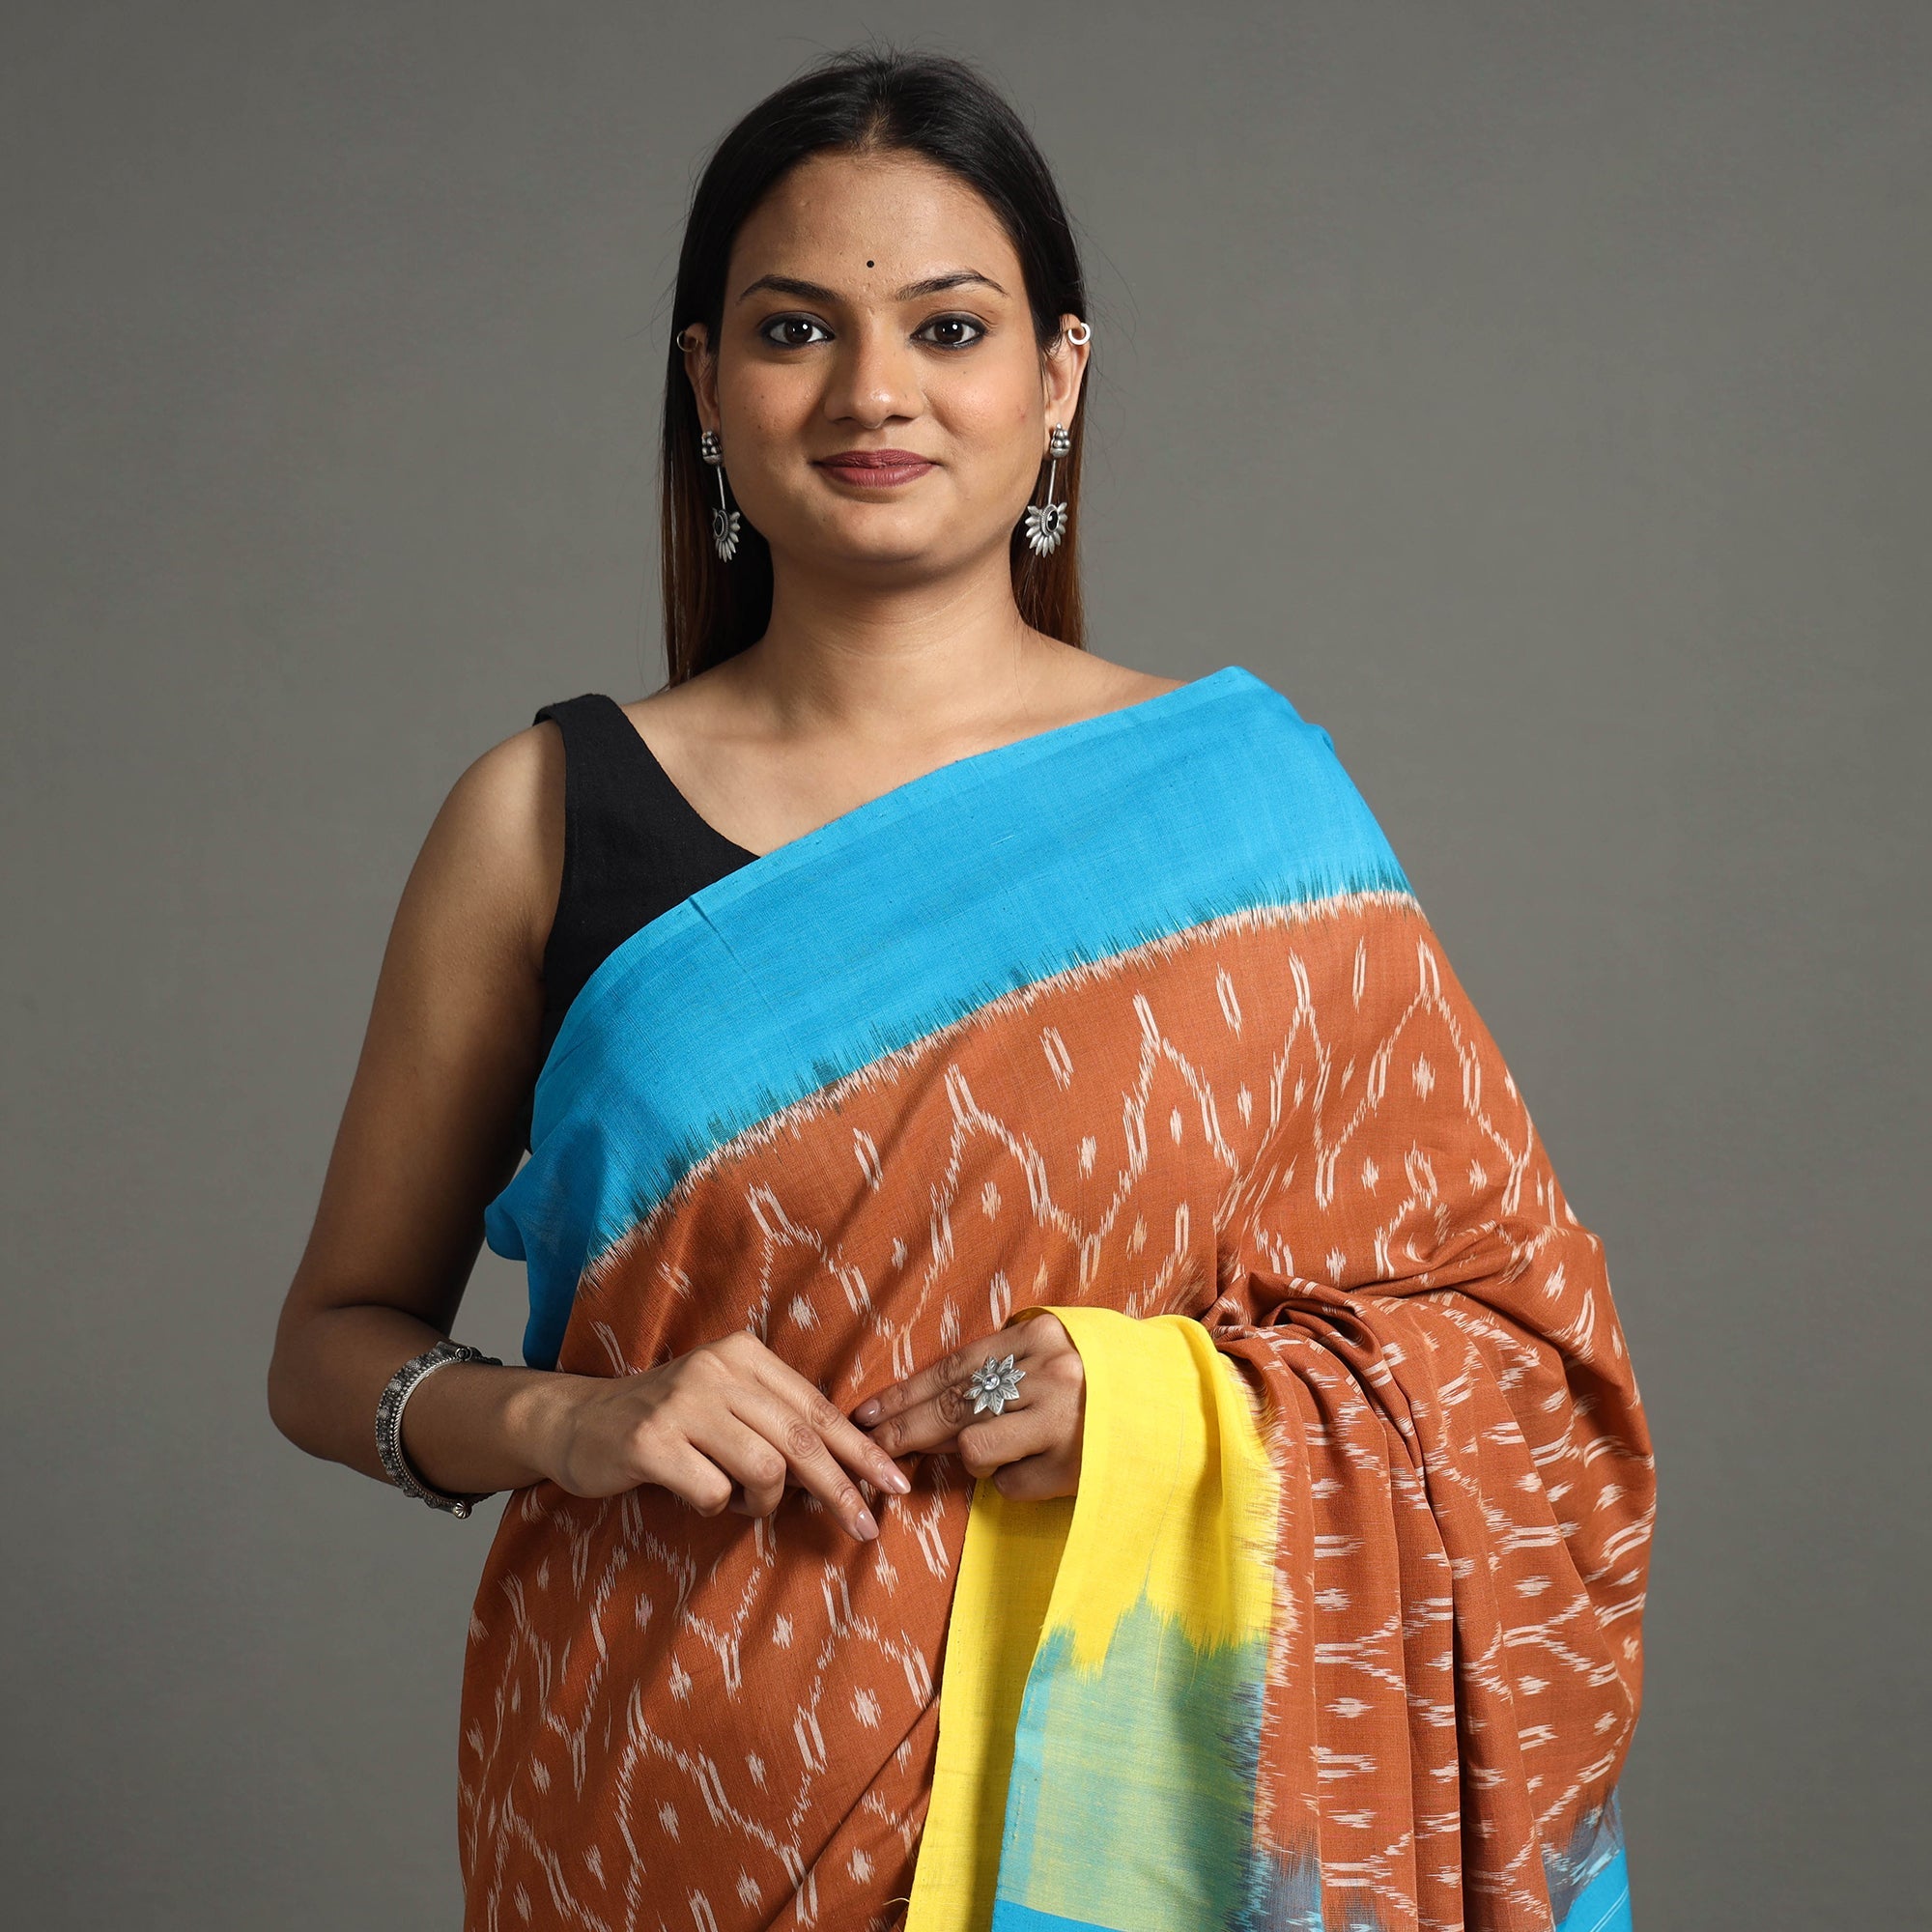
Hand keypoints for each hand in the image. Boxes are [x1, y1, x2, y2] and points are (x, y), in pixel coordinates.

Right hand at [532, 1330, 909, 1540]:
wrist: (578, 1422)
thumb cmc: (668, 1422)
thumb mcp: (726, 1406)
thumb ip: (779, 1425)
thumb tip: (850, 1470)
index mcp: (743, 1355)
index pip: (818, 1407)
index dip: (861, 1449)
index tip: (895, 1483)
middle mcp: (716, 1371)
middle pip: (801, 1439)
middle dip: (842, 1489)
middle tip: (866, 1526)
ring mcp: (681, 1404)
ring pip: (764, 1467)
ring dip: (762, 1501)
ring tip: (741, 1502)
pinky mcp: (650, 1442)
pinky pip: (712, 1491)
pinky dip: (714, 1506)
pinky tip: (696, 1495)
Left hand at [852, 1312, 1084, 1501]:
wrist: (1176, 1406)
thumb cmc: (1101, 1377)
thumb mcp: (1053, 1352)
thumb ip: (1000, 1367)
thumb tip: (931, 1403)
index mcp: (1038, 1338)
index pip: (952, 1368)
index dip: (904, 1392)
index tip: (867, 1412)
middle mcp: (1048, 1375)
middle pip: (952, 1408)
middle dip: (902, 1430)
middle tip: (869, 1445)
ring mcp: (1062, 1423)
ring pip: (975, 1449)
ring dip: (970, 1457)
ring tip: (992, 1451)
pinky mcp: (1074, 1468)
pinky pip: (1011, 1485)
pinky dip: (1012, 1481)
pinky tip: (1034, 1468)